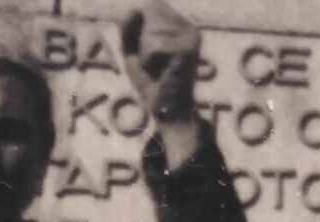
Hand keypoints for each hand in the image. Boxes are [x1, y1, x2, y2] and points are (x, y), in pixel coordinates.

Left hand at [121, 0, 199, 123]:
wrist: (169, 113)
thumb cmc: (152, 84)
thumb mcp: (132, 53)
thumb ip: (128, 30)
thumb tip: (134, 9)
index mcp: (181, 25)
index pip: (148, 10)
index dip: (138, 34)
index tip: (151, 58)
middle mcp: (189, 28)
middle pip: (147, 19)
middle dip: (141, 46)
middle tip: (156, 67)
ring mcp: (191, 37)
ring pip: (149, 34)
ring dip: (146, 57)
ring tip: (160, 71)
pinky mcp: (188, 49)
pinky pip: (153, 48)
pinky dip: (149, 64)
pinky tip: (162, 74)